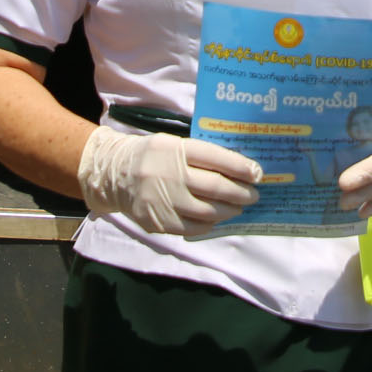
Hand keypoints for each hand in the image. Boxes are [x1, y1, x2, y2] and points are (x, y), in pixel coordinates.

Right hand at [78, 127, 262, 236]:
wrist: (114, 175)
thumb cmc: (152, 156)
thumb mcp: (173, 145)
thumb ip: (199, 156)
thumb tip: (237, 170)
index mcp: (175, 149)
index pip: (215, 158)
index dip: (240, 167)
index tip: (257, 174)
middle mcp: (169, 174)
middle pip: (215, 186)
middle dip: (240, 193)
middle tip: (253, 195)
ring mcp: (163, 200)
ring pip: (207, 210)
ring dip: (228, 210)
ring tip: (238, 208)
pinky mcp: (158, 221)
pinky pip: (191, 227)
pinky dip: (209, 223)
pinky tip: (216, 218)